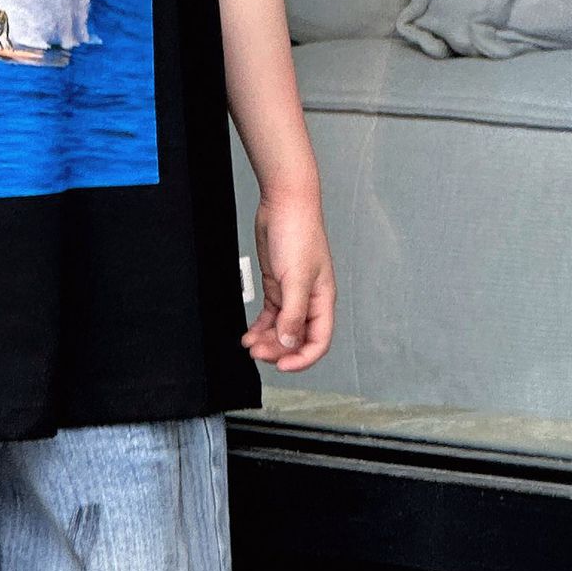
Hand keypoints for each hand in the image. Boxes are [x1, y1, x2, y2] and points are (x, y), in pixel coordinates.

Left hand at [241, 190, 335, 373]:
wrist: (284, 204)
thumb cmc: (298, 232)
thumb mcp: (295, 278)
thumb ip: (293, 313)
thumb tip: (290, 343)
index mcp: (323, 300)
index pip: (319, 341)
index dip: (302, 358)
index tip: (282, 366)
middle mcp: (309, 300)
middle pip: (297, 338)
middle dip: (278, 349)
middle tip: (256, 352)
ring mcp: (292, 293)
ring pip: (281, 329)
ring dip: (267, 340)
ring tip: (249, 344)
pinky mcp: (277, 285)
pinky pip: (270, 315)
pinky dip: (260, 327)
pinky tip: (249, 333)